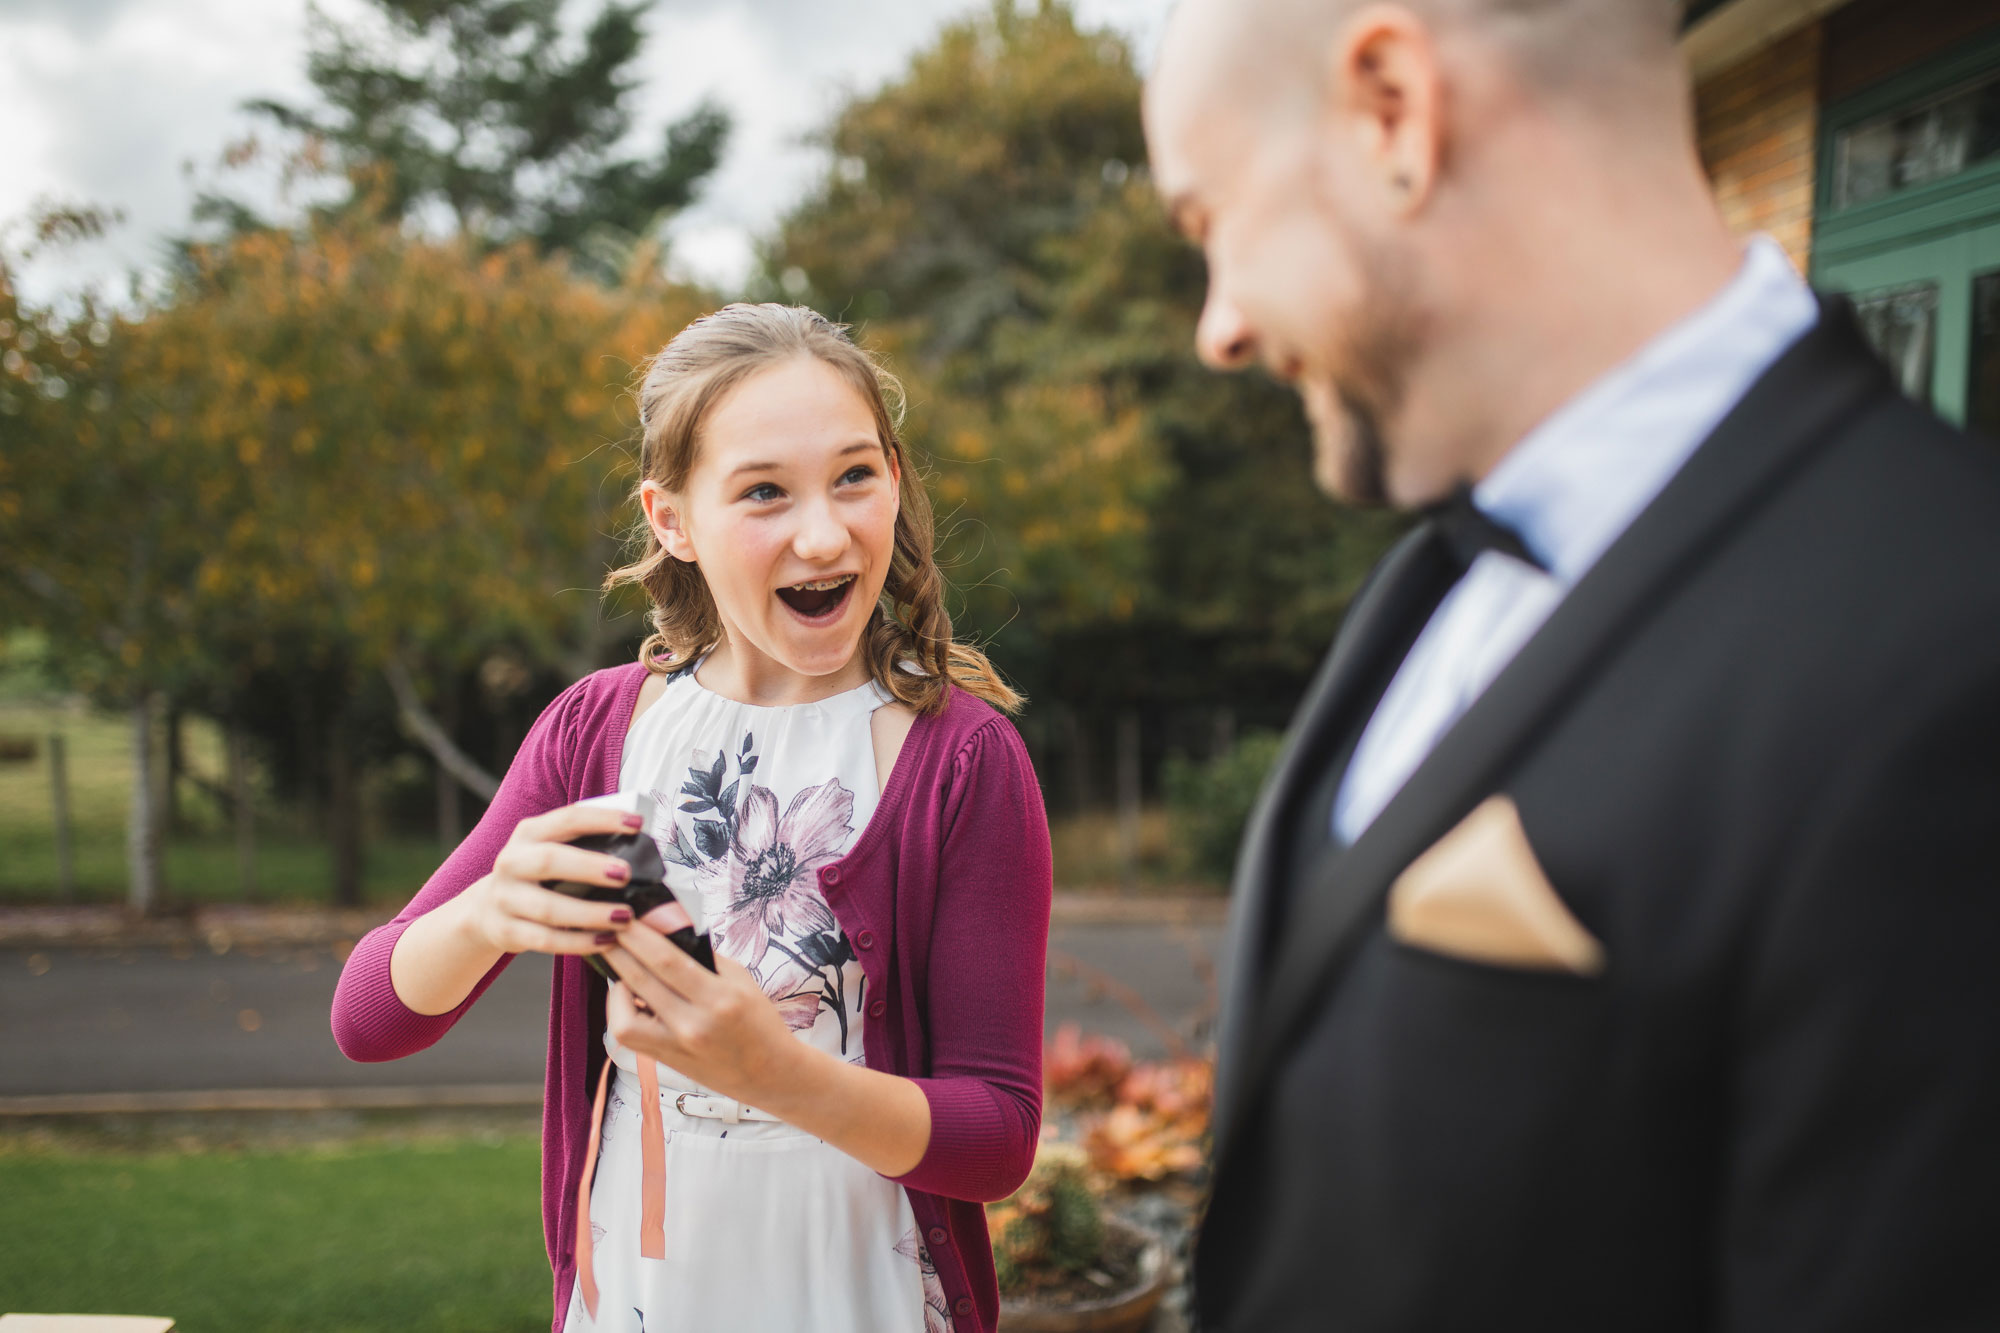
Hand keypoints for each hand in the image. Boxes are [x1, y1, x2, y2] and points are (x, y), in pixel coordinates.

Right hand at [453, 802, 644, 957]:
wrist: (486, 910)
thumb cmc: (536, 876)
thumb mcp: (548, 849)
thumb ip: (582, 844)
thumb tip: (638, 845)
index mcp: (529, 833)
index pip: (568, 818)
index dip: (603, 819)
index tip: (637, 823)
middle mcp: (512, 862)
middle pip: (550, 861)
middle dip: (590, 867)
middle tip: (626, 874)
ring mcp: (505, 898)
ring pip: (550, 908)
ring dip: (590, 913)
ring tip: (625, 917)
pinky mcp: (506, 931)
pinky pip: (546, 940)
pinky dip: (578, 942)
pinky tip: (606, 940)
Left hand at [602, 923, 802, 1108]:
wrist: (769, 1073)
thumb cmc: (759, 1021)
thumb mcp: (741, 979)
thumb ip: (703, 955)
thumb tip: (666, 929)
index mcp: (720, 998)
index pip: (667, 959)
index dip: (639, 935)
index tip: (623, 916)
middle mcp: (694, 1024)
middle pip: (641, 979)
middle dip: (618, 948)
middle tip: (606, 928)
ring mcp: (676, 1045)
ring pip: (623, 1014)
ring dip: (615, 983)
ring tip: (620, 963)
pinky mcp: (665, 1059)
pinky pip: (628, 1033)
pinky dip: (620, 1009)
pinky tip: (628, 993)